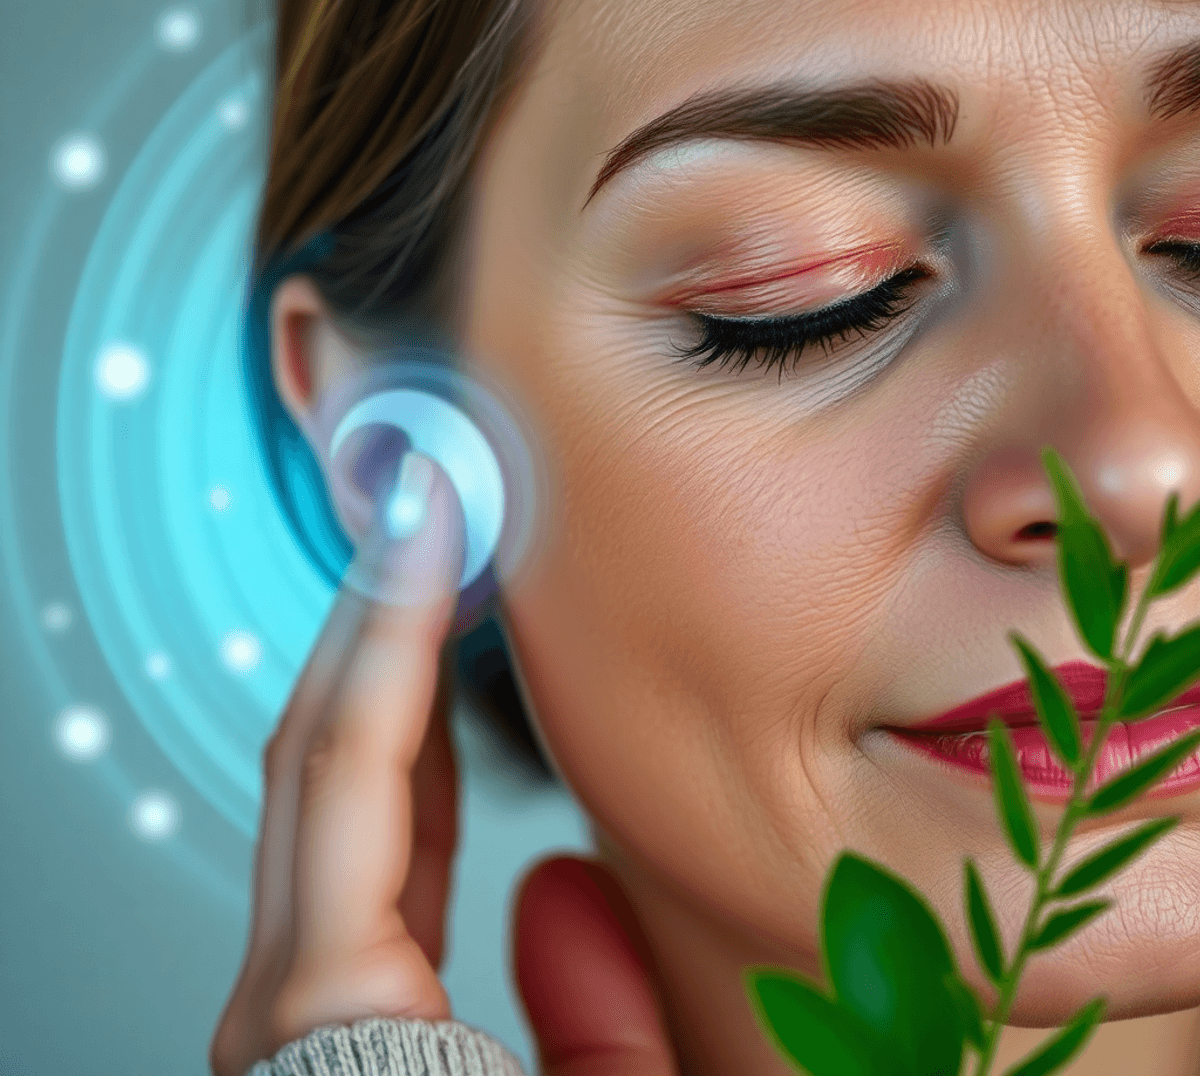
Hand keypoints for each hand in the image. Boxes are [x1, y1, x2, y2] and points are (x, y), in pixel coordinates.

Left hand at [209, 449, 678, 1075]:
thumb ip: (600, 1026)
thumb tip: (562, 884)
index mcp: (334, 1023)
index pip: (353, 768)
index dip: (394, 624)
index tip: (423, 517)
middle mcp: (286, 1003)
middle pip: (319, 757)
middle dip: (376, 618)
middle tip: (432, 512)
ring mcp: (293, 1007)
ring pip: (331, 801)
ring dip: (387, 677)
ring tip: (447, 586)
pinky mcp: (325, 1016)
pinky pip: (360, 861)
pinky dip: (400, 768)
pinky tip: (435, 725)